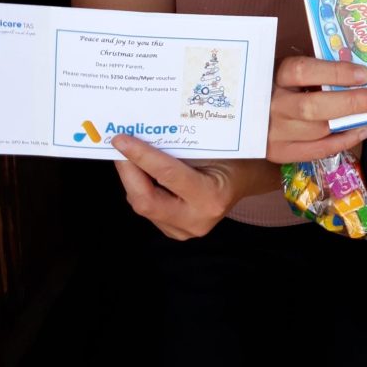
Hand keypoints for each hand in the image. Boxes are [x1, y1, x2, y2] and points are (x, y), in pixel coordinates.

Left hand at [112, 136, 273, 239]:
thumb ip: (180, 147)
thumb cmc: (234, 157)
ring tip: (127, 154)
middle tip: (118, 146)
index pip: (166, 175)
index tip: (120, 139)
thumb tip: (142, 134)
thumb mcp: (212, 147)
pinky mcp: (176, 232)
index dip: (140, 156)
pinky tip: (140, 171)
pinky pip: (149, 209)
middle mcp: (196, 219)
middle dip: (127, 172)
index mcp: (210, 197)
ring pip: (144, 205)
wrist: (248, 180)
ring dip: (131, 179)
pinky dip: (141, 188)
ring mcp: (185, 231)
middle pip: (146, 200)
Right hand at [267, 56, 366, 162]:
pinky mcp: (278, 152)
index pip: (303, 71)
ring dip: (351, 122)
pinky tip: (360, 131)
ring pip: (317, 130)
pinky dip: (342, 142)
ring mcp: (272, 132)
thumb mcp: (285, 68)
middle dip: (352, 102)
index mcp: (272, 75)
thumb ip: (313, 69)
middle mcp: (270, 105)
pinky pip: (316, 151)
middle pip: (313, 106)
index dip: (335, 73)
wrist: (240, 113)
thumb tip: (356, 72)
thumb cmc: (274, 84)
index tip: (363, 74)